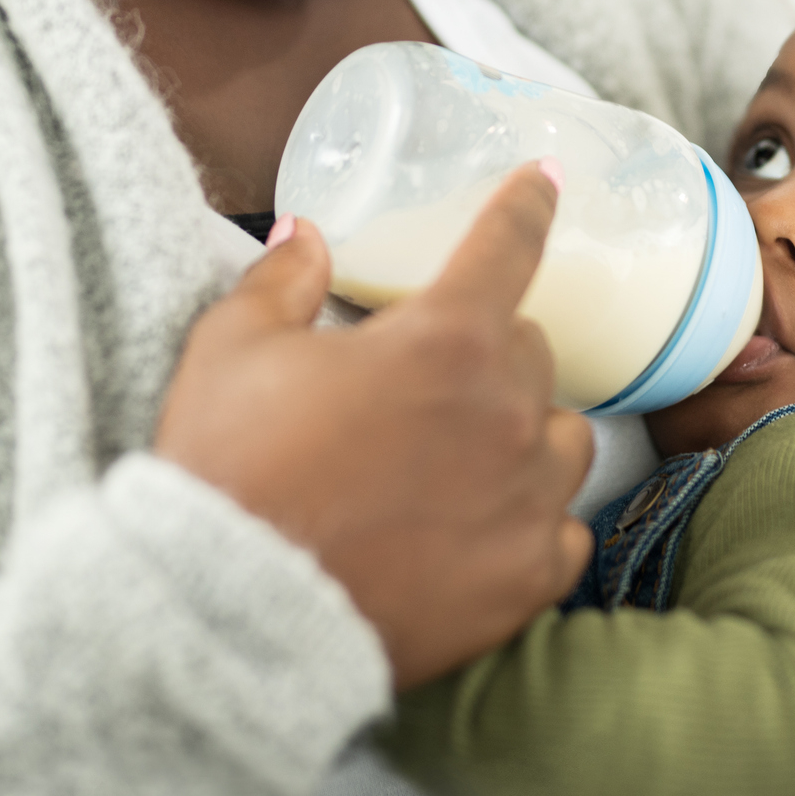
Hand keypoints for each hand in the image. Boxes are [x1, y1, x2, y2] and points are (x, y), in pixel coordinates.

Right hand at [155, 164, 594, 689]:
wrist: (233, 616)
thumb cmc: (229, 470)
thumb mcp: (231, 350)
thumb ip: (280, 280)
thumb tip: (307, 234)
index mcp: (444, 340)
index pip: (509, 247)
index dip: (527, 204)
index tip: (543, 180)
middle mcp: (505, 412)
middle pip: (531, 352)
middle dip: (488, 350)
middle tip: (430, 377)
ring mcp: (526, 499)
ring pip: (565, 438)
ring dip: (524, 433)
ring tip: (465, 455)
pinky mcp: (528, 576)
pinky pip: (565, 530)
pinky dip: (533, 522)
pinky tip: (486, 528)